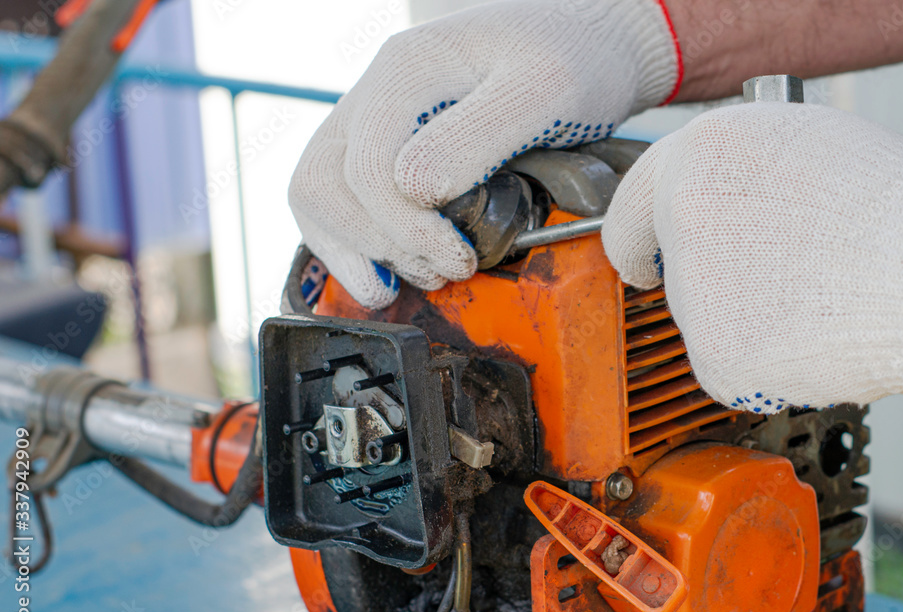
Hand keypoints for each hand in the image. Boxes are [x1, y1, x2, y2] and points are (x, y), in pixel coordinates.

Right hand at [289, 0, 679, 308]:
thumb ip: (477, 137)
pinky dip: (354, 242)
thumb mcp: (543, 89)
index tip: (461, 258)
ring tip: (416, 276)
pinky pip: (336, 197)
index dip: (406, 229)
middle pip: (322, 184)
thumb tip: (414, 192)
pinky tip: (390, 270)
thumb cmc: (571, 57)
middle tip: (442, 270)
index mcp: (405, 70)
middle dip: (378, 243)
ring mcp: (372, 118)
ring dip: (357, 249)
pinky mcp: (384, 145)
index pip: (367, 169)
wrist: (581, 39)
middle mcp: (375, 92)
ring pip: (317, 193)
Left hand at [602, 102, 902, 411]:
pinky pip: (725, 360)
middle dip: (710, 273)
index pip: (630, 206)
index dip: (637, 236)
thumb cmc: (887, 208)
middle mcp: (680, 221)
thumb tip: (700, 197)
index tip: (641, 258)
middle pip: (672, 266)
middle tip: (774, 272)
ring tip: (811, 292)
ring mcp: (693, 293)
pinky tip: (807, 332)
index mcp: (696, 158)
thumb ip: (728, 168)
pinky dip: (758, 356)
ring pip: (701, 316)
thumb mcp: (797, 145)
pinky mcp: (715, 358)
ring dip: (740, 313)